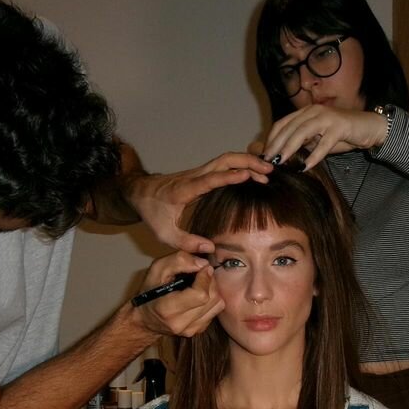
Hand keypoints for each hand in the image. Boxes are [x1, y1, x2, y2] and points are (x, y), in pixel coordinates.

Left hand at [127, 152, 271, 252]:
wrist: (140, 192)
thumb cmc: (152, 212)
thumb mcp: (164, 234)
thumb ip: (187, 243)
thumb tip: (210, 249)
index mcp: (184, 190)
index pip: (209, 179)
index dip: (228, 176)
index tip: (247, 175)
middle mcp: (194, 176)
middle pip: (223, 160)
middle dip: (247, 162)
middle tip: (268, 170)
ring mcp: (198, 172)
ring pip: (226, 159)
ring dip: (247, 162)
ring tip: (267, 172)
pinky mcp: (202, 173)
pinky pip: (224, 164)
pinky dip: (241, 164)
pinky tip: (253, 172)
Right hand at [132, 251, 223, 337]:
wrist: (147, 318)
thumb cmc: (150, 292)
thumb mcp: (157, 270)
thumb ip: (179, 261)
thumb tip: (202, 263)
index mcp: (168, 309)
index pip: (200, 295)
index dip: (205, 278)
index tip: (203, 267)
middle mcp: (181, 323)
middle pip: (211, 298)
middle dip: (210, 281)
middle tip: (201, 272)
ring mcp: (191, 329)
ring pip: (217, 304)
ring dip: (213, 289)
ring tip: (201, 282)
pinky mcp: (198, 330)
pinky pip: (216, 311)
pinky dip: (212, 299)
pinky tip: (200, 293)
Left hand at [260, 105, 387, 169]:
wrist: (369, 127)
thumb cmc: (341, 134)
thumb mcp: (317, 138)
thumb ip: (303, 143)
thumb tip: (283, 156)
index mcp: (306, 112)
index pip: (282, 123)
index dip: (271, 138)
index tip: (264, 154)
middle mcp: (314, 111)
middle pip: (289, 128)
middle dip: (276, 145)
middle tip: (268, 160)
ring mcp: (327, 118)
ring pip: (302, 132)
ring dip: (290, 147)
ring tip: (281, 162)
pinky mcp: (340, 127)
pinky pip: (324, 143)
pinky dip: (314, 155)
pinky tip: (306, 167)